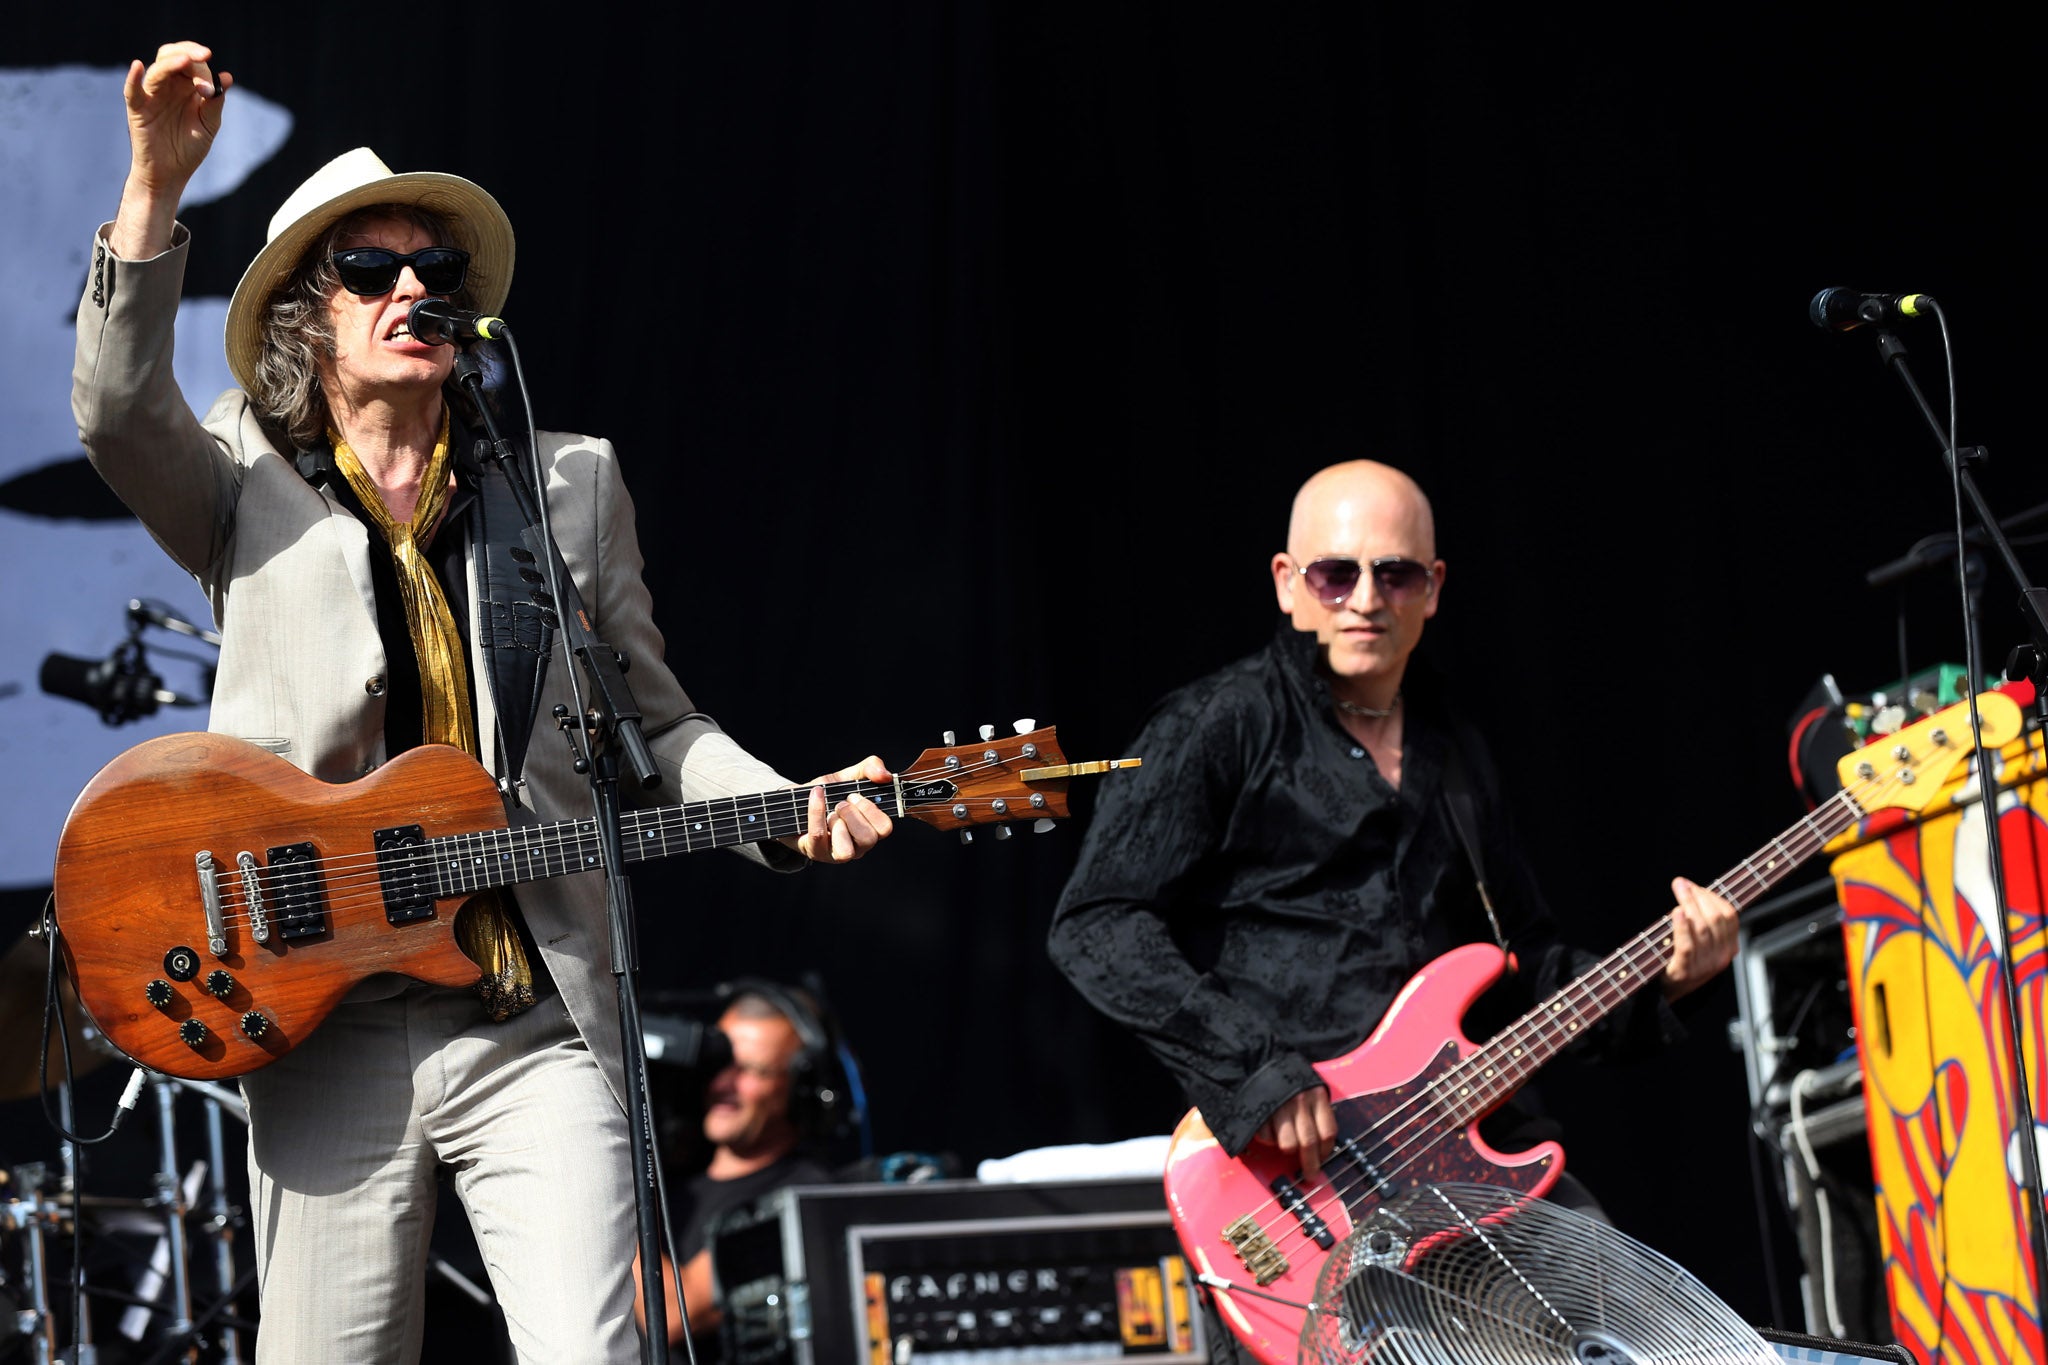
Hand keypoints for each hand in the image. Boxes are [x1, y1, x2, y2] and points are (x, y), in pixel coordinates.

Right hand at [111, 42, 230, 259]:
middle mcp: (168, 87)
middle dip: (188, 53)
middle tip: (204, 55)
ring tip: (185, 61)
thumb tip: (227, 78)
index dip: (204, 69)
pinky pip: (132, 90)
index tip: (215, 85)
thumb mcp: (208, 124)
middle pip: (172, 57)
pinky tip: (137, 66)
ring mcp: (151, 96)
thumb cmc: (189, 148)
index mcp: (186, 87)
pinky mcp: (137, 109)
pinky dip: (133, 78)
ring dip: (170, 64)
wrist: (171, 174)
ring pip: (157, 71)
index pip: (192, 65)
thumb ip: (215, 102)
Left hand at [789, 756, 893, 862]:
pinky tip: (816, 795)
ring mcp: (836, 854)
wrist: (797, 803)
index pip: (885, 828)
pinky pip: (818, 835)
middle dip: (853, 814)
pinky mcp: (816, 852)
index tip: (856, 795)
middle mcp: (857, 846)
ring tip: (831, 810)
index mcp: (871, 829)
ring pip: (846, 851)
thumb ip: (870, 768)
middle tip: (841, 802)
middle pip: (868, 839)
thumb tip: (885, 775)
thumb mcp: (850, 776)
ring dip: (837, 823)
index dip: (873, 810)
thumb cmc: (828, 794)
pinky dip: (817, 811)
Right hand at [1254, 1086, 1336, 1177]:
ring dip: (1288, 1148)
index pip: (1328, 1132)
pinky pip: (1267, 1138)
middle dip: (1310, 1164)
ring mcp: (1278, 1107)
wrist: (1261, 1060)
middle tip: (1309, 1175)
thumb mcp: (1311, 1089)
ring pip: (1288, 1144)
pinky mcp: (1259, 1112)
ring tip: (1287, 1142)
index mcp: (1316, 1095)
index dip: (1326, 1151)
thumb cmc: (1291, 1079)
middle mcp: (1299, 1102)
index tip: (1323, 1159)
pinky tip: (1271, 1129)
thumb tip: (1322, 1146)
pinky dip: (1269, 1139)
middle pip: (1309, 1142)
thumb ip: (1318, 1111)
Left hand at [1662, 876, 1738, 999]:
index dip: (1712, 897)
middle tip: (1681, 883)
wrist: (1665, 992)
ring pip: (1702, 928)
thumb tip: (1691, 887)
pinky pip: (1687, 945)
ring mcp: (1704, 966)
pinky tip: (1676, 911)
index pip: (1729, 916)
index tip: (1694, 886)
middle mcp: (1721, 957)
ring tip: (1678, 889)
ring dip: (1689, 903)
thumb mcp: (1700, 942)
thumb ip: (1702, 920)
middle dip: (1698, 896)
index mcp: (1728, 948)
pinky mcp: (1684, 971)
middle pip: (1716, 919)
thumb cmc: (1680, 959)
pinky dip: (1682, 926)